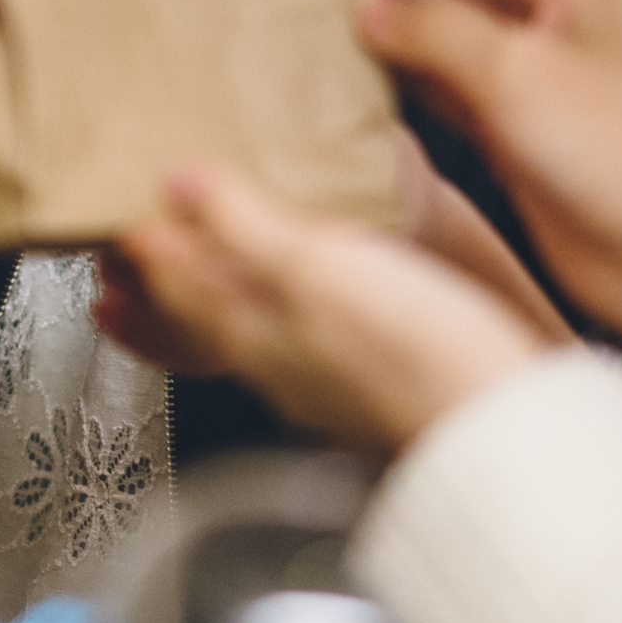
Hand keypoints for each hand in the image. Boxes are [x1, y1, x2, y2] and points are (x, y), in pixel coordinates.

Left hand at [100, 164, 543, 448]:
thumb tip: (177, 187)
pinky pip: (312, 334)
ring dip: (221, 293)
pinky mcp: (382, 378)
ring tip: (206, 262)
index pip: (171, 289)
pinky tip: (321, 289)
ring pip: (253, 329)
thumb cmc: (421, 364)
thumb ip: (244, 228)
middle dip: (161, 284)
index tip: (113, 216)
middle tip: (124, 257)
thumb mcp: (317, 272)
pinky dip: (292, 304)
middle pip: (200, 317)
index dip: (140, 251)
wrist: (508, 435)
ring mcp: (331, 378)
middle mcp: (282, 365)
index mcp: (253, 336)